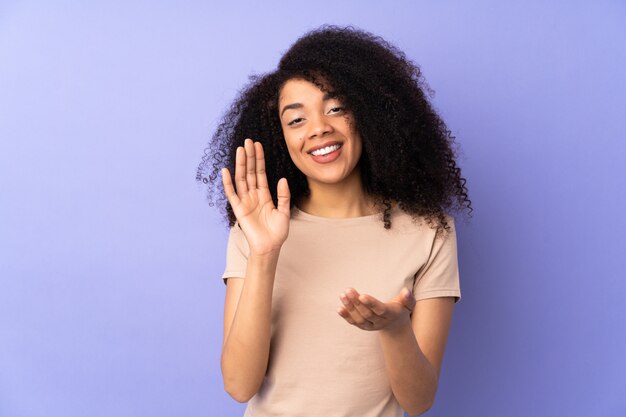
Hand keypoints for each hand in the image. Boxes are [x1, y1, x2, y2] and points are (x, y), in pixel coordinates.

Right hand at [222, 138, 290, 254]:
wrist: (270, 247)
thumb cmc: (277, 232)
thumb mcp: (284, 211)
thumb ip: (283, 196)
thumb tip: (281, 179)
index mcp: (264, 195)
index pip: (260, 172)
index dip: (259, 159)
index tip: (257, 145)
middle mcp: (253, 195)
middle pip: (250, 172)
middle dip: (249, 157)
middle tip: (248, 141)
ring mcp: (245, 201)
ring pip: (242, 179)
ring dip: (240, 165)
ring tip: (240, 150)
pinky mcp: (239, 210)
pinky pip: (232, 194)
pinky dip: (228, 183)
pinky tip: (226, 171)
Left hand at [337, 287, 415, 331]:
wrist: (395, 325)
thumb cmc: (401, 309)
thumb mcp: (408, 304)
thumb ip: (408, 298)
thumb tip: (406, 291)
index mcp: (391, 314)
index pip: (380, 309)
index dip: (371, 303)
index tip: (362, 295)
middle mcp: (380, 322)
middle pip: (367, 314)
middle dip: (356, 302)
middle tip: (348, 290)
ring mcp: (371, 326)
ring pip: (359, 319)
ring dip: (350, 308)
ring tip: (342, 295)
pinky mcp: (364, 327)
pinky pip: (354, 323)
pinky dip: (346, 316)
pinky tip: (339, 308)